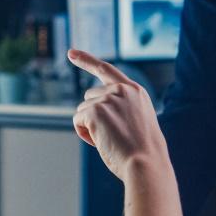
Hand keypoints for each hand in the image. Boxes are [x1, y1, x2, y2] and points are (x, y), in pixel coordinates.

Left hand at [68, 49, 167, 182]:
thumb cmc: (143, 151)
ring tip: (111, 140)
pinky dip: (84, 134)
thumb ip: (120, 109)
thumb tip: (91, 112)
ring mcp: (108, 98)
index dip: (86, 60)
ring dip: (90, 126)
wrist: (146, 163)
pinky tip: (101, 141)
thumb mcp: (137, 122)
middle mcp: (122, 90)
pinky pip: (78, 120)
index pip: (106, 69)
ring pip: (83, 110)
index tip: (70, 52)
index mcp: (135, 91)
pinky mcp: (96, 110)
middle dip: (93, 115)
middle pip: (89, 96)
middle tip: (113, 135)